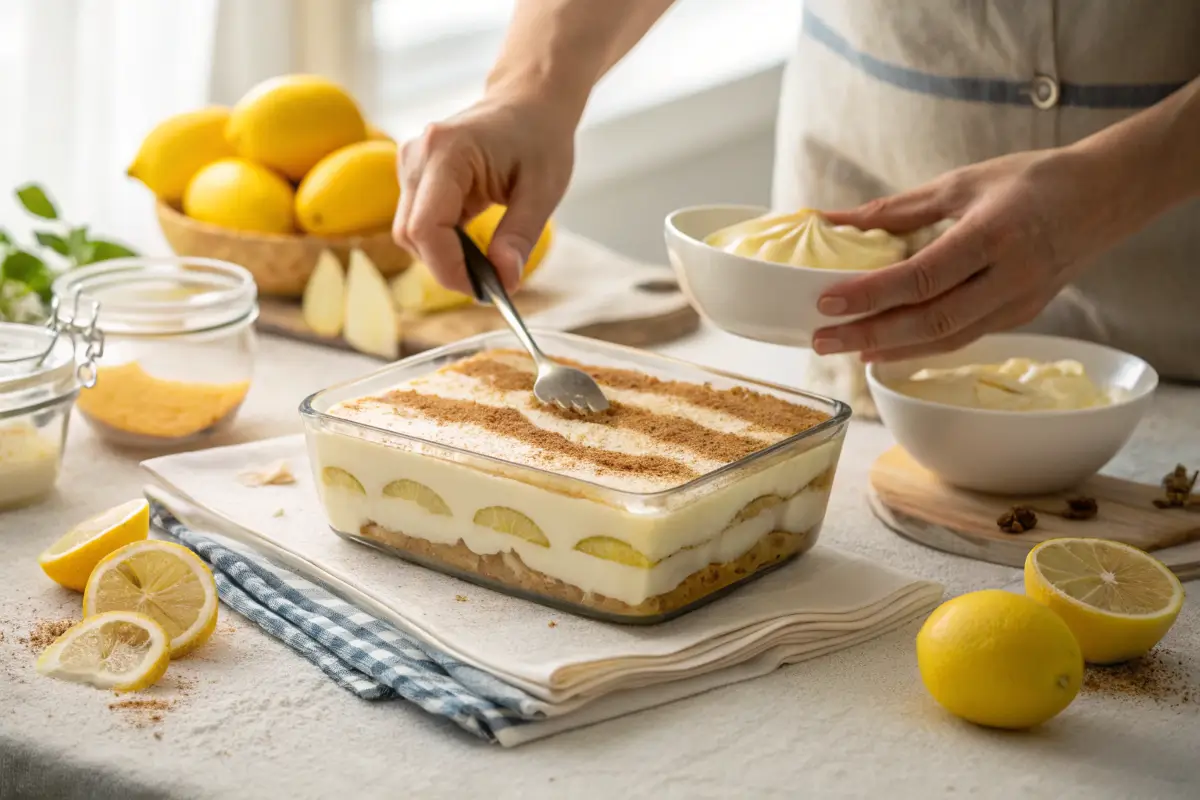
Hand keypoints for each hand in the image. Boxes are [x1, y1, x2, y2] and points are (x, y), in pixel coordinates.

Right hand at [392, 93, 575, 293]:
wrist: (528, 102)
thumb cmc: (539, 137)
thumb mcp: (543, 191)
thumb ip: (520, 237)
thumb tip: (505, 281)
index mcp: (447, 152)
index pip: (425, 227)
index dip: (448, 268)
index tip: (483, 289)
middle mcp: (418, 155)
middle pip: (411, 235)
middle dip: (447, 267)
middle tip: (491, 281)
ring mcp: (410, 164)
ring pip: (410, 233)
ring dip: (444, 256)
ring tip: (487, 259)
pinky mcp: (413, 175)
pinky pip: (417, 222)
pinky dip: (443, 241)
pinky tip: (473, 241)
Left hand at [811, 149, 1132, 361]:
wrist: (1108, 196)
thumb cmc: (1032, 181)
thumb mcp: (962, 183)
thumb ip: (897, 209)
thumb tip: (834, 219)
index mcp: (993, 235)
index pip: (921, 277)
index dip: (871, 294)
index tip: (826, 301)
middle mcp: (1009, 277)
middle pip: (930, 321)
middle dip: (870, 334)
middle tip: (822, 339)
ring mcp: (1019, 303)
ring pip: (946, 339)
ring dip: (891, 348)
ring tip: (845, 348)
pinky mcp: (1021, 316)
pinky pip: (963, 337)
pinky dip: (920, 345)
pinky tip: (886, 345)